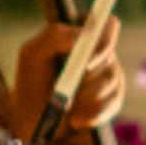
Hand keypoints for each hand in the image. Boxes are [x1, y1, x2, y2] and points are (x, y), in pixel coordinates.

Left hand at [7, 17, 125, 141]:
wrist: (34, 120)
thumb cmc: (32, 82)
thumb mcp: (32, 55)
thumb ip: (54, 36)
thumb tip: (84, 35)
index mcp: (82, 33)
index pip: (107, 24)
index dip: (102, 39)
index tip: (86, 60)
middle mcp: (100, 52)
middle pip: (109, 55)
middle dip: (86, 74)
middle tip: (70, 87)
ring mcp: (109, 74)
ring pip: (110, 81)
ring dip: (85, 96)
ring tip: (66, 106)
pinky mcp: (113, 98)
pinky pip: (112, 103)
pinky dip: (93, 113)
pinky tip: (76, 119)